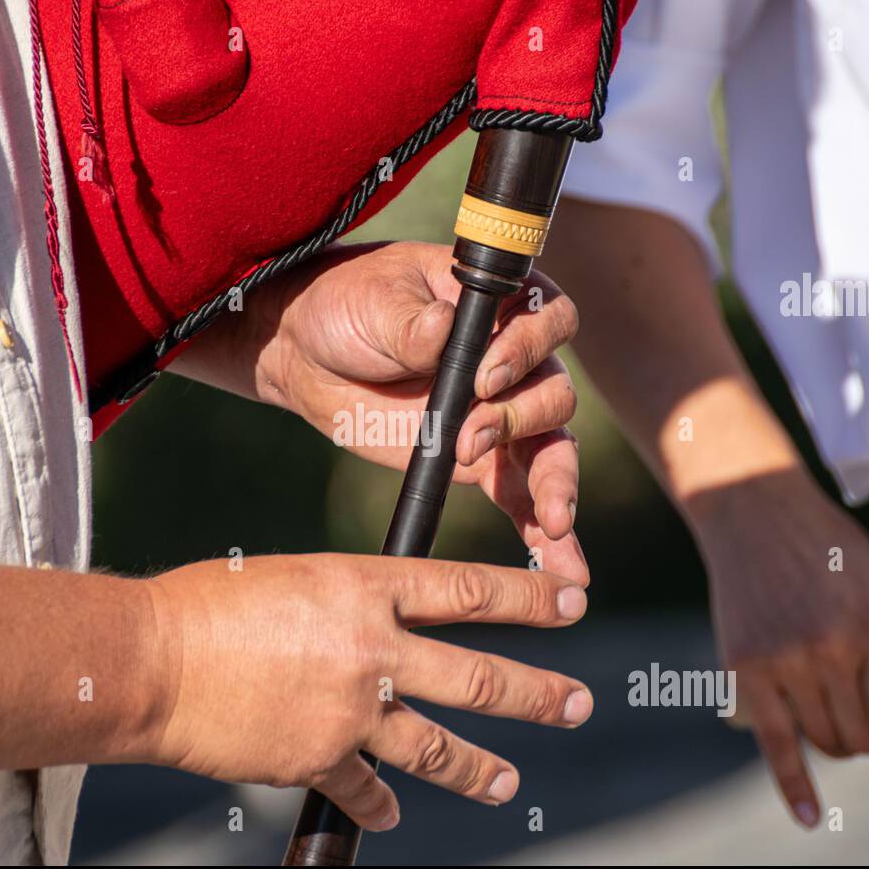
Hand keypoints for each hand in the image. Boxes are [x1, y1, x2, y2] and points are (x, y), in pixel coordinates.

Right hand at [144, 552, 592, 829]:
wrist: (150, 662)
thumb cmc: (210, 602)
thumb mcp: (296, 576)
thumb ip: (353, 601)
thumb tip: (391, 628)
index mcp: (365, 585)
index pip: (472, 591)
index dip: (532, 598)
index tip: (574, 603)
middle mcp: (370, 648)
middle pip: (477, 676)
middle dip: (538, 694)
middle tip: (580, 705)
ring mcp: (349, 710)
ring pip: (438, 747)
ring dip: (481, 769)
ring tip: (510, 784)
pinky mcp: (317, 760)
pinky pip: (367, 792)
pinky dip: (380, 805)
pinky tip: (390, 814)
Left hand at [253, 241, 585, 583]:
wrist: (308, 355)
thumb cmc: (349, 305)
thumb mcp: (375, 303)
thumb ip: (412, 322)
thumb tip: (444, 329)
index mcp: (500, 304)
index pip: (548, 320)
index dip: (528, 349)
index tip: (484, 376)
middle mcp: (516, 358)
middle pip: (554, 392)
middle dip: (521, 420)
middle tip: (470, 439)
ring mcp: (503, 414)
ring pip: (552, 449)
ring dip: (556, 484)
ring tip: (553, 521)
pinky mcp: (481, 463)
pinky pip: (523, 498)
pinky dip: (543, 533)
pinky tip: (559, 565)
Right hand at [689, 470, 868, 827]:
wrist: (752, 513)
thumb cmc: (828, 547)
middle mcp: (830, 648)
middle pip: (865, 736)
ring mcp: (784, 661)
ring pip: (827, 742)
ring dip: (840, 743)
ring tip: (838, 712)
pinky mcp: (744, 669)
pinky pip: (775, 745)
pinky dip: (793, 786)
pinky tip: (808, 816)